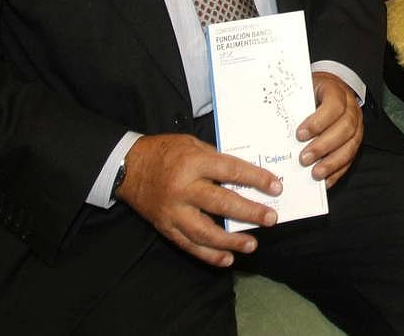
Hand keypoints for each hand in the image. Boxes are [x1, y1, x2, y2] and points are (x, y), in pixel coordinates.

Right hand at [117, 134, 281, 266]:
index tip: (275, 186)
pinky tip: (227, 259)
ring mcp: (174, 211)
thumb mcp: (192, 144)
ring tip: (252, 245)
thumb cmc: (165, 151)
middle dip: (249, 212)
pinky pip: (188, 245)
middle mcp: (183, 188)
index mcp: (193, 163)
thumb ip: (216, 159)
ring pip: (205, 231)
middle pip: (221, 203)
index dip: (255, 179)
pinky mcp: (166, 227)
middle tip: (271, 218)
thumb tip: (244, 175)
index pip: (231, 171)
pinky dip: (208, 255)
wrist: (128, 167)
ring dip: (231, 241)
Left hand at [296, 72, 363, 187]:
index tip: (300, 134)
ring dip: (332, 162)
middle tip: (304, 158)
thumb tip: (274, 121)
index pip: (334, 105)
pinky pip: (350, 159)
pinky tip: (325, 179)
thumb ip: (293, 103)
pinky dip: (337, 171)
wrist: (325, 90)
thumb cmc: (311, 92)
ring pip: (351, 145)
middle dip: (323, 146)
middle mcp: (351, 109)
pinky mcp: (355, 142)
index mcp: (337, 91)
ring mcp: (356, 126)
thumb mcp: (302, 90)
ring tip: (315, 172)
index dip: (318, 121)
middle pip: (345, 128)